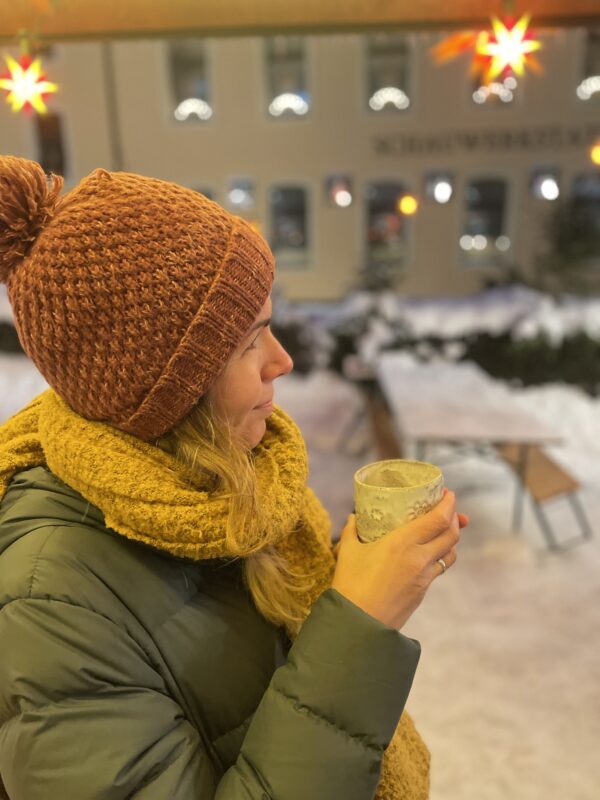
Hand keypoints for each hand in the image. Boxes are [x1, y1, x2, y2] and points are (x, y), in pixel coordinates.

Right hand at [331, 492, 465, 629]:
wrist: (358, 625)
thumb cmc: (350, 585)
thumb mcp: (348, 552)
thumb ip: (352, 531)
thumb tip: (354, 517)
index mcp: (403, 543)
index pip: (439, 519)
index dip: (449, 504)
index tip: (448, 494)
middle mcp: (419, 558)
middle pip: (451, 534)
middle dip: (454, 519)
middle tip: (447, 509)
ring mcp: (424, 577)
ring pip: (450, 554)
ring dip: (451, 539)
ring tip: (443, 530)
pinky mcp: (423, 592)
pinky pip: (439, 569)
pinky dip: (440, 556)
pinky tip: (429, 554)